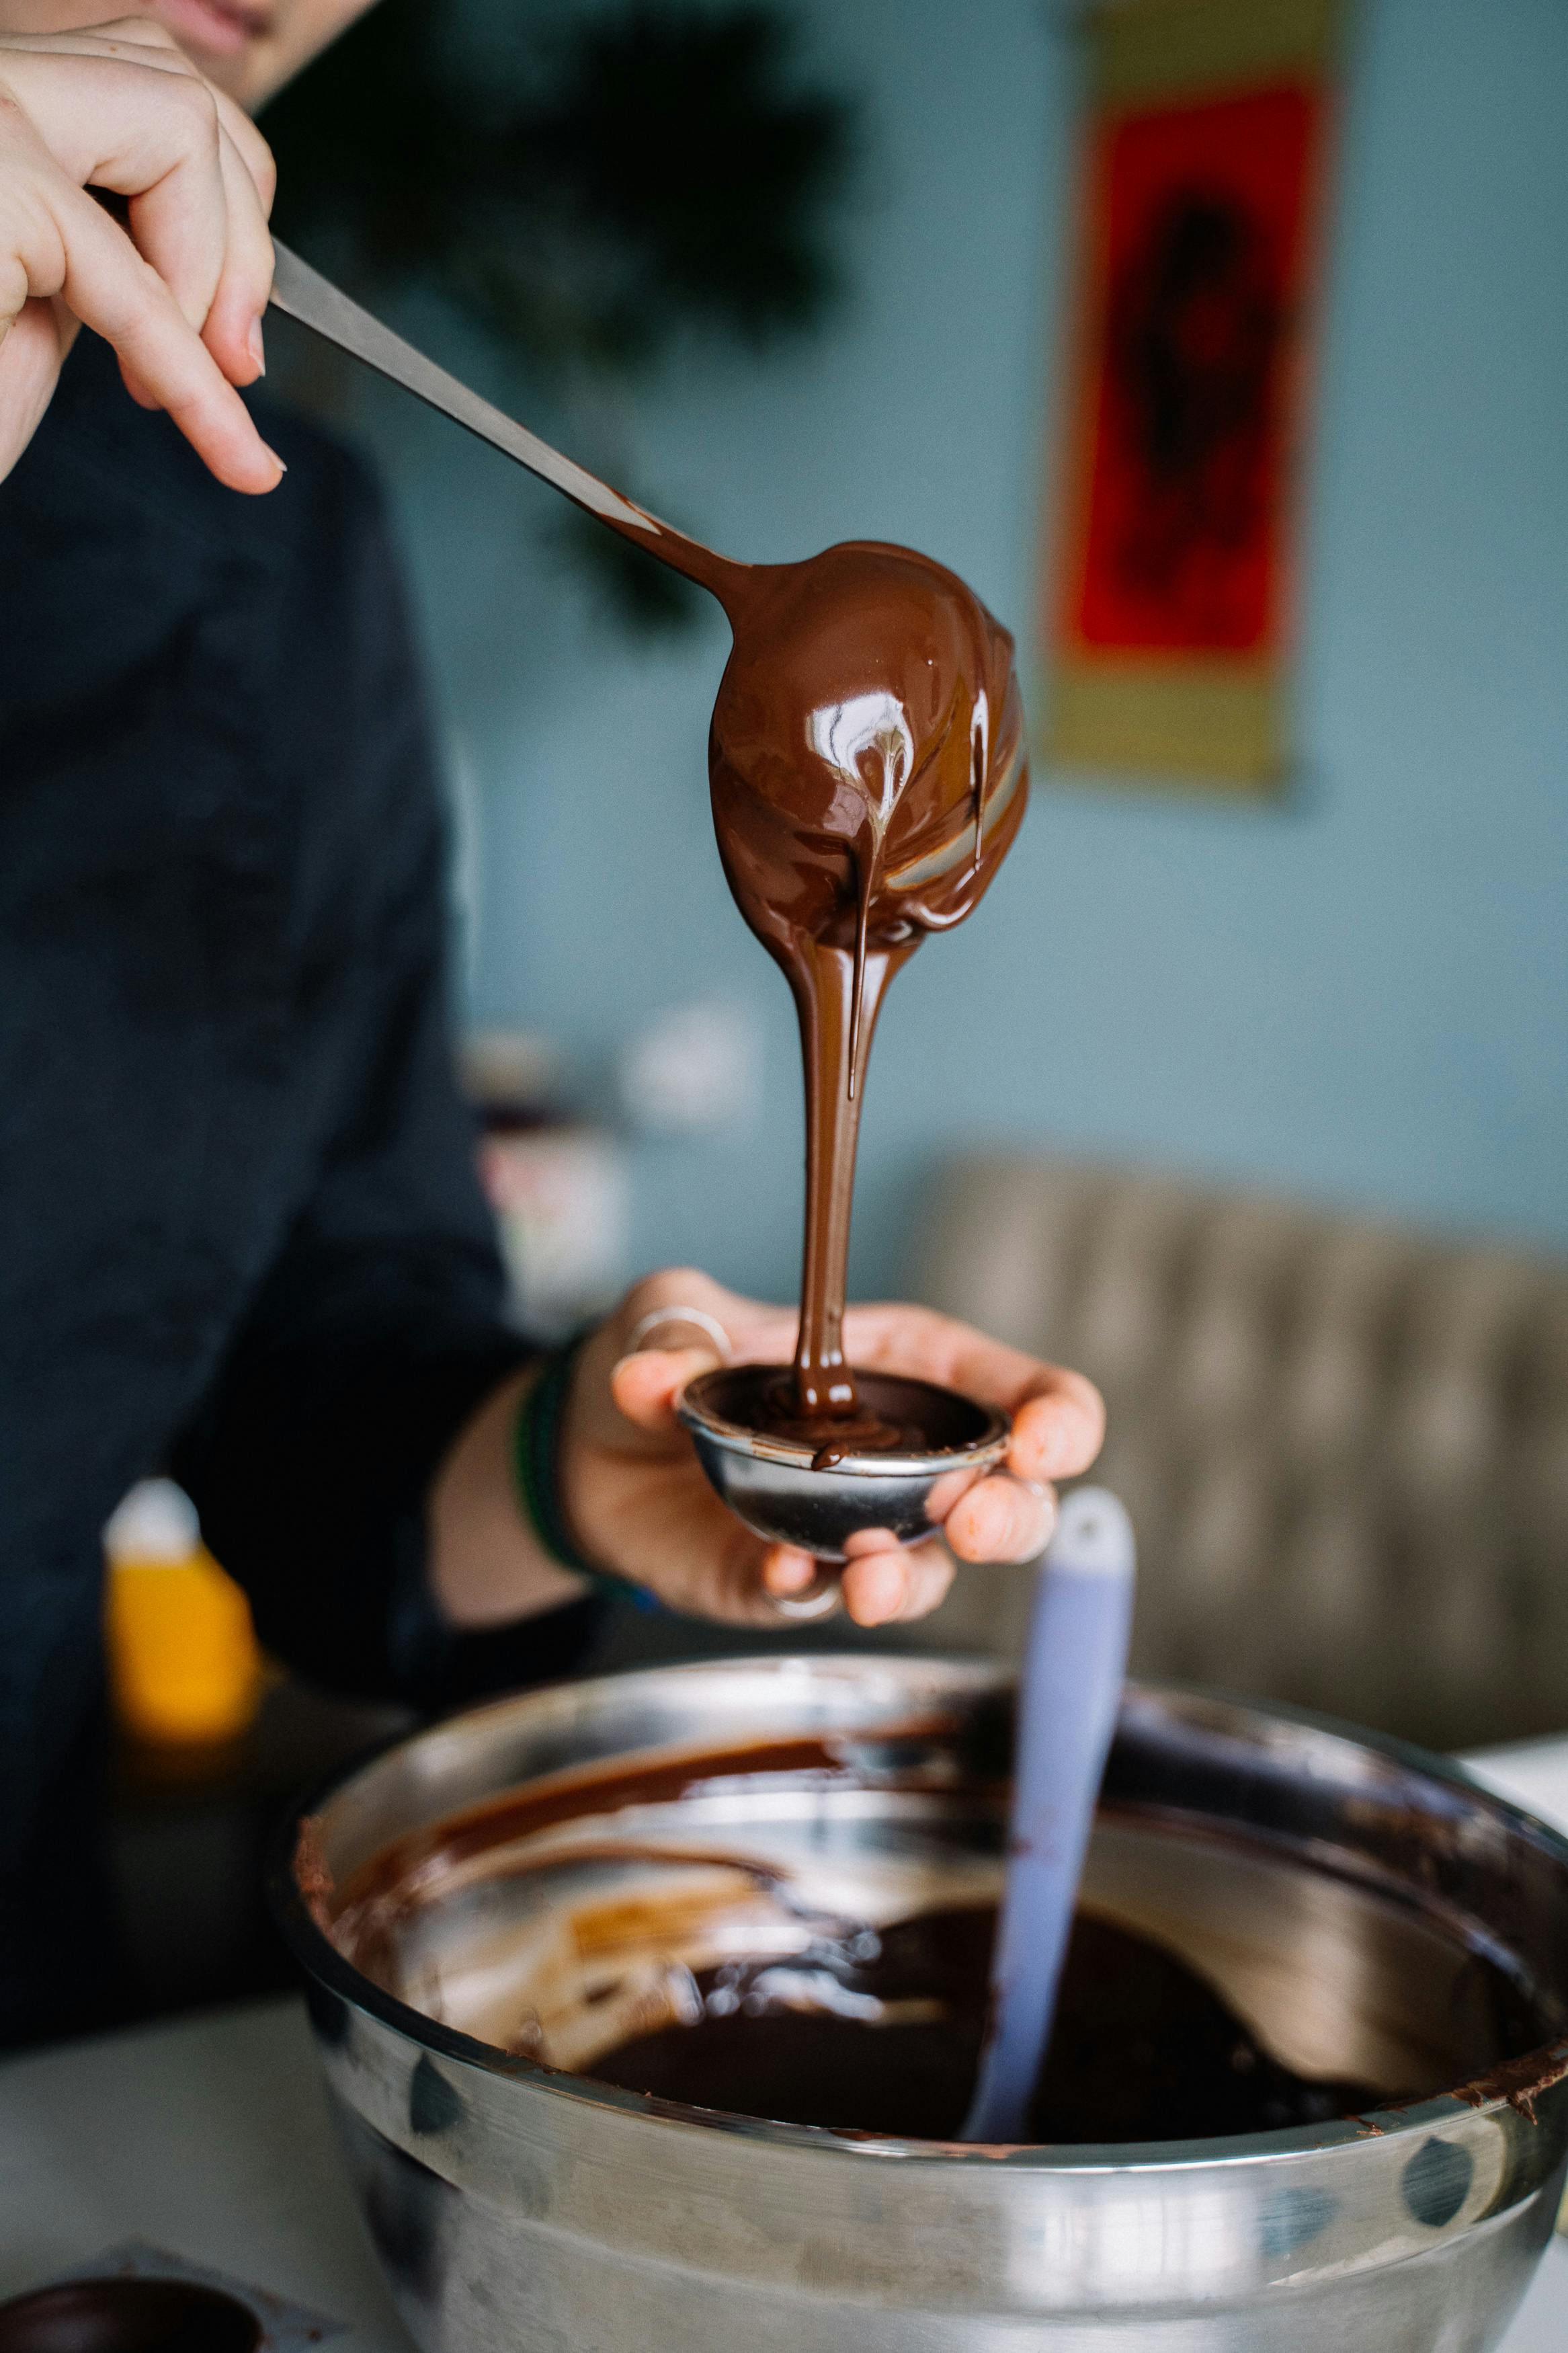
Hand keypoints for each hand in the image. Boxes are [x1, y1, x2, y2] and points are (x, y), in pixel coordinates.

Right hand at [0, 15, 279, 490]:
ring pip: (180, 124)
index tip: (227, 326)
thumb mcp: (50, 292)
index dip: (226, 202)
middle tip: (233, 362)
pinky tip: (230, 451)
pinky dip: (197, 382)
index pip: (147, 74)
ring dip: (216, 272)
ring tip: (201, 383)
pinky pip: (141, 283)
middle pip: (177, 88)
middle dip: (242, 235)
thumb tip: (223, 235)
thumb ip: (112, 235)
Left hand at [561, 1267, 1105, 1628]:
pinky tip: (784, 1571)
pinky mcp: (791, 1582)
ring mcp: (855, 1530)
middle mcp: (906, 1460)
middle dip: (1010, 1520)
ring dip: (911, 1581)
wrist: (589, 1443)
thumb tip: (654, 1374)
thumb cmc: (667, 1353)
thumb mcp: (671, 1312)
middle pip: (1011, 1503)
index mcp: (911, 1369)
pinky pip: (818, 1599)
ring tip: (871, 1581)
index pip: (1021, 1394)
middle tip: (972, 1521)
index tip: (1044, 1441)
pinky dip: (808, 1590)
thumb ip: (677, 1329)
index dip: (1058, 1418)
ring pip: (927, 1572)